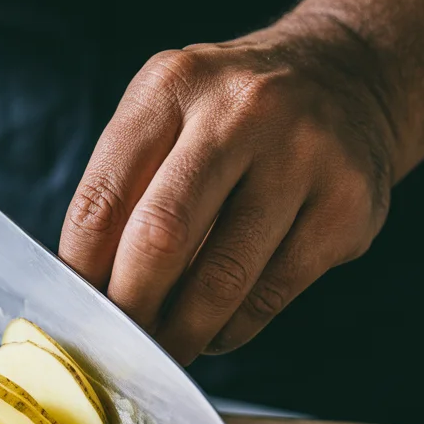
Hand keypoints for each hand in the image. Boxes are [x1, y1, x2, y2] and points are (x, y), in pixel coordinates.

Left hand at [60, 22, 400, 363]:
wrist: (347, 75)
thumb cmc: (231, 115)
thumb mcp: (168, 113)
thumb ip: (127, 185)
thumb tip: (89, 290)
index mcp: (173, 86)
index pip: (103, 199)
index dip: (81, 272)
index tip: (76, 312)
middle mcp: (241, 112)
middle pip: (161, 236)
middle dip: (131, 306)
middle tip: (119, 344)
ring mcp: (303, 157)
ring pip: (222, 278)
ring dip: (182, 331)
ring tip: (164, 348)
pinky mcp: (346, 209)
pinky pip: (271, 293)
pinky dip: (232, 329)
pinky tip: (216, 330)